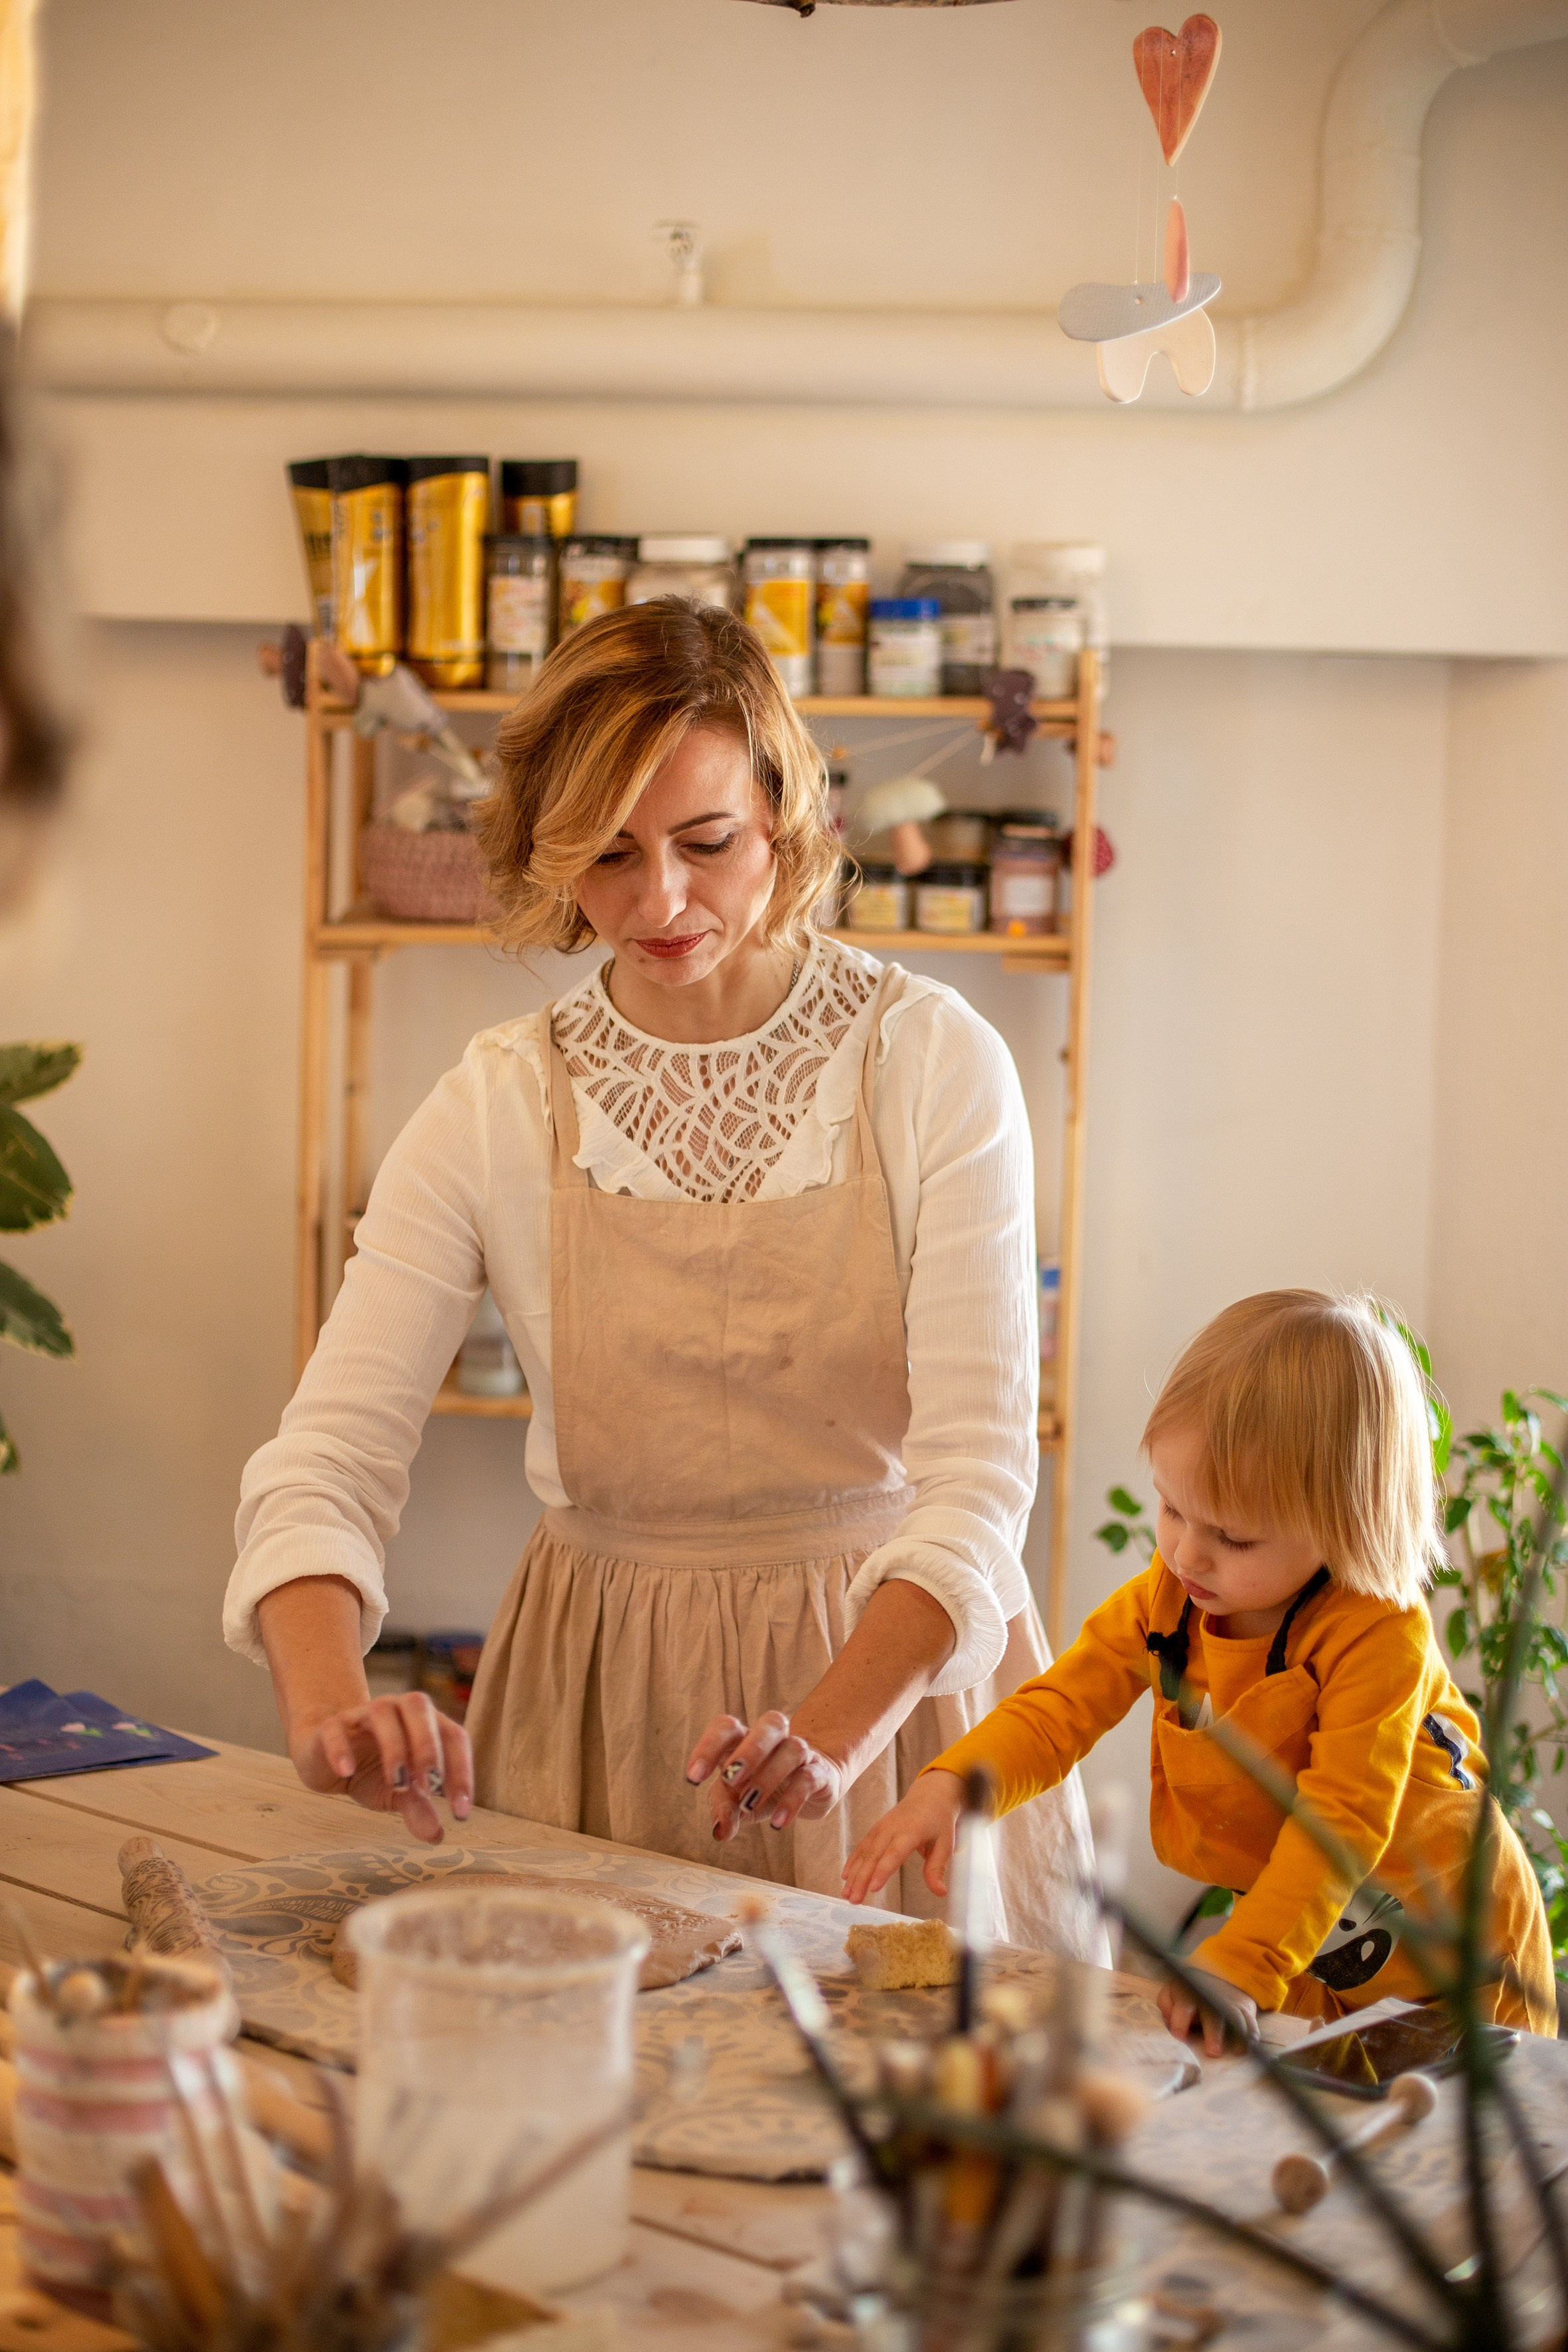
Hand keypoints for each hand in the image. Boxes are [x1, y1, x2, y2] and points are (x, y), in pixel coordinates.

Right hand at [289, 1692, 473, 1845]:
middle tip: (431, 1788)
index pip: (453, 1736)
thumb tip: (436, 1835)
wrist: (326, 1759)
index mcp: (425, 1722)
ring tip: (398, 1784)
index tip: (460, 1812)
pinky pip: (336, 1730)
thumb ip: (418, 1807)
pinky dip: (342, 1750)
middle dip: (429, 1747)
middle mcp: (398, 1709)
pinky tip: (348, 1773)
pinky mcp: (331, 1726)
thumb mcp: (398, 1794)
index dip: (462, 1771)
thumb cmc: (373, 1771)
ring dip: (394, 1748)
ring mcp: (363, 1713)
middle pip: (419, 1707)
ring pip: (383, 1713)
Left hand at [685, 1711, 850, 1841]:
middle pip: (770, 1724)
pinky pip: (809, 1778)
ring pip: (792, 1748)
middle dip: (749, 1750)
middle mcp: (775, 1739)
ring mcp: (801, 1753)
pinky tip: (777, 1822)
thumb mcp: (737, 1799)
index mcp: (746, 1739)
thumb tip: (720, 1830)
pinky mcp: (820, 1773)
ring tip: (749, 1805)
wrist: (812, 1788)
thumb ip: (723, 1809)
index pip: (727, 1726)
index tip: (693, 1777)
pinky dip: (792, 1799)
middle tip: (730, 1778)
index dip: (708, 1745)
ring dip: (768, 1777)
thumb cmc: (764, 1788)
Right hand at [841, 1771, 965, 1905]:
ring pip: (864, 1852)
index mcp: (911, 1832)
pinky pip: (861, 1847)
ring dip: (854, 1874)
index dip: (883, 1871)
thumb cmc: (939, 1822)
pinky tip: (845, 1876)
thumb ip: (937, 1868)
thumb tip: (940, 1893)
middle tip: (854, 1901)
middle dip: (862, 1879)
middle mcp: (892, 1828)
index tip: (873, 1889)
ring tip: (846, 1895)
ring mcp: (881, 1828)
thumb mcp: (945, 1844)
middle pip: (874, 1856)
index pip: (894, 1853)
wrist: (929, 1795)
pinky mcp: (875, 1829)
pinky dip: (852, 1861)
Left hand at [1157, 1966, 1258, 2056]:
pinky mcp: (1244, 2007)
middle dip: (1213, 2032)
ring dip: (1238, 2034)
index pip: (1184, 2006)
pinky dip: (1251, 2032)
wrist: (1214, 1976)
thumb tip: (1169, 2023)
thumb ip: (1166, 2006)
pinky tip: (1249, 2044)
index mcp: (1188, 1994)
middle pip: (1213, 2014)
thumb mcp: (1171, 1993)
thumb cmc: (1188, 1993)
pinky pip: (1250, 2019)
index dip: (1180, 2022)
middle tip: (1213, 2052)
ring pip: (1235, 2017)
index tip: (1180, 2037)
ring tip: (1238, 2051)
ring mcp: (1229, 2002)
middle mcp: (1210, 1998)